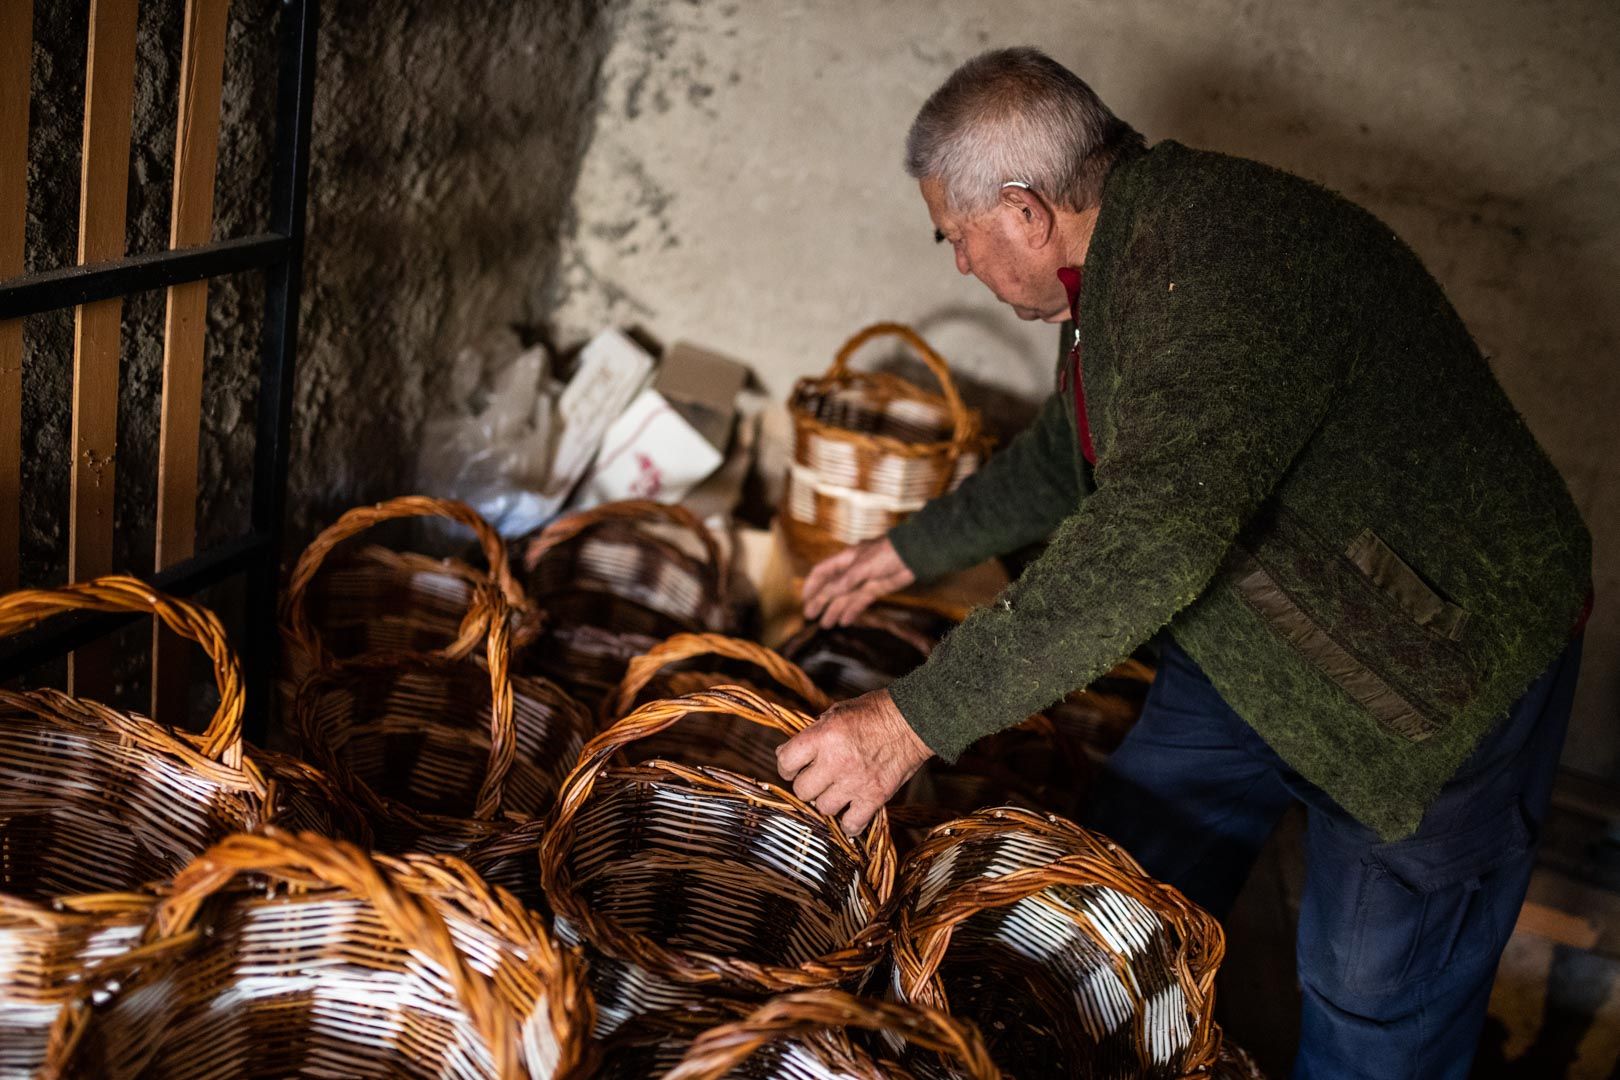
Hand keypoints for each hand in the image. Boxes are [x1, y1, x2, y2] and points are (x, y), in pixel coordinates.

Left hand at [775, 689, 932, 834]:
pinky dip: (850, 822)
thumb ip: (815, 733)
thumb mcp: (838, 712)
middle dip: (807, 784)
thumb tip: (795, 750)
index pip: (785, 761)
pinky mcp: (875, 797)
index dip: (787, 764)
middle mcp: (836, 761)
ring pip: (823, 808)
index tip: (793, 765)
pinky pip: (852, 824)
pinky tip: (851, 811)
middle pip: (801, 790)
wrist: (914, 721)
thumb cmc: (877, 711)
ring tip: (838, 790)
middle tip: (817, 777)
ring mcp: (855, 782)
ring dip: (828, 800)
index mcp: (824, 736)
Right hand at [801, 537, 914, 626]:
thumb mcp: (861, 567)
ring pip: (845, 598)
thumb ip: (844, 582)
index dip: (811, 586)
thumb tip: (826, 594)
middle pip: (831, 588)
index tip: (804, 600)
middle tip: (810, 617)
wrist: (913, 554)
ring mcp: (863, 581)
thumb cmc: (886, 553)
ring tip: (826, 625)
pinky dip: (852, 611)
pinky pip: (860, 602)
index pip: (822, 572)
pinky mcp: (876, 589)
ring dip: (834, 610)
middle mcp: (851, 571)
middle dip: (820, 602)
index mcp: (845, 559)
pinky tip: (844, 622)